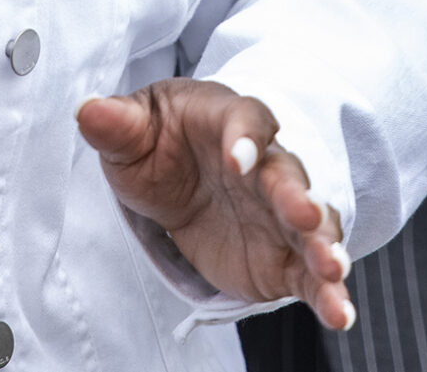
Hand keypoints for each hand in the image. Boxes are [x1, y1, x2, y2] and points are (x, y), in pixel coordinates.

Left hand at [76, 80, 353, 330]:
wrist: (179, 177)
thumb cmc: (160, 141)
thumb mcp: (133, 131)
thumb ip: (115, 124)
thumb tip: (87, 110)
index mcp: (229, 121)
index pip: (246, 119)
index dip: (244, 137)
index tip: (236, 158)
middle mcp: (266, 165)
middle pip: (289, 176)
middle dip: (298, 196)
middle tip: (303, 215)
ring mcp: (281, 214)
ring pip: (313, 226)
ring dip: (324, 246)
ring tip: (333, 270)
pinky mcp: (285, 258)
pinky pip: (311, 276)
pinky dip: (329, 294)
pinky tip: (339, 315)